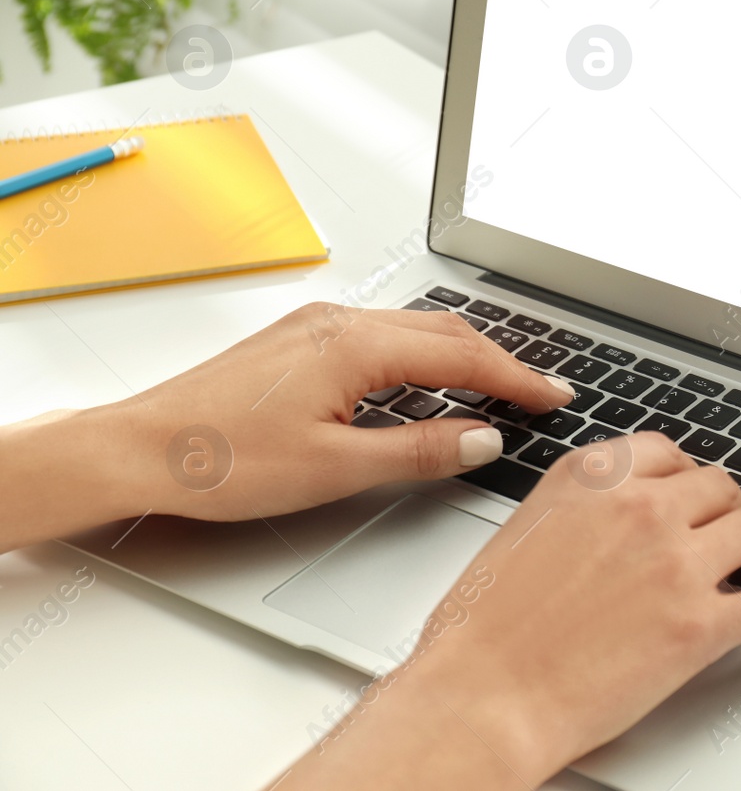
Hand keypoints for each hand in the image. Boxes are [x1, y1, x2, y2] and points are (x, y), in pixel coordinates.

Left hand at [98, 303, 573, 521]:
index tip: (553, 397)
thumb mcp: (334, 468)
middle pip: (445, 332)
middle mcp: (338, 322)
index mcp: (355, 346)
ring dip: (462, 355)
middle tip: (540, 391)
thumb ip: (418, 451)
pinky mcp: (298, 340)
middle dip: (500, 361)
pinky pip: (382, 335)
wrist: (137, 448)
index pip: (462, 358)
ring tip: (497, 385)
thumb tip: (480, 438)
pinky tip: (426, 382)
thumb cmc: (218, 459)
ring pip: (413, 330)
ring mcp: (315, 325)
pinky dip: (422, 356)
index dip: (516, 379)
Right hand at [279, 432, 740, 788]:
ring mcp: (677, 563)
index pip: (667, 453)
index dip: (687, 477)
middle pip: (717, 487)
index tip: (693, 492)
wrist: (480, 698)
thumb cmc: (481, 631)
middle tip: (728, 529)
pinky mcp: (702, 624)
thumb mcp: (523, 530)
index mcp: (592, 477)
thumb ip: (579, 509)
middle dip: (725, 509)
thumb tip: (612, 517)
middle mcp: (641, 507)